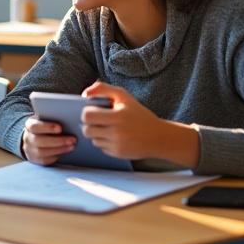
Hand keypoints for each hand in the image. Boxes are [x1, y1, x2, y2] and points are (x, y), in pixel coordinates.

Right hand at [21, 116, 75, 165]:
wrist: (34, 139)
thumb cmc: (45, 127)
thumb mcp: (46, 120)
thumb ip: (53, 119)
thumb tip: (69, 119)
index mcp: (29, 125)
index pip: (34, 126)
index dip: (47, 127)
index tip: (60, 128)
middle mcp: (27, 138)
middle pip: (38, 140)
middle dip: (57, 141)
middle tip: (73, 139)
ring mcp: (29, 150)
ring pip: (41, 152)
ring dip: (59, 149)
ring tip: (72, 146)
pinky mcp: (35, 159)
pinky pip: (44, 160)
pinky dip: (56, 156)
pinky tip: (65, 151)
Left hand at [79, 81, 197, 166]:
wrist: (158, 137)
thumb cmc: (139, 115)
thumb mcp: (124, 96)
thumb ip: (103, 89)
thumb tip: (85, 94)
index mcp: (118, 116)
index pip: (87, 116)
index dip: (87, 112)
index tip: (94, 111)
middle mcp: (117, 132)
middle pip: (87, 130)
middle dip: (90, 124)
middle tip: (99, 120)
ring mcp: (117, 144)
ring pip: (93, 139)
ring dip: (97, 134)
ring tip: (109, 128)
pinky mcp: (117, 154)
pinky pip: (101, 147)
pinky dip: (104, 142)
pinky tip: (115, 137)